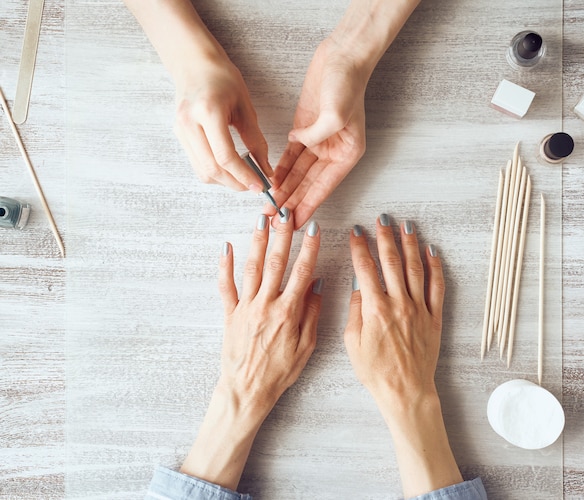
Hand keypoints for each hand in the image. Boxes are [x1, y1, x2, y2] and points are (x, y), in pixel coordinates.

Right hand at [174, 55, 271, 190]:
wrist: (195, 64)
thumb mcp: (245, 107)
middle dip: (235, 183)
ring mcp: (180, 131)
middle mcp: (189, 123)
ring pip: (203, 172)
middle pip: (212, 169)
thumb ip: (256, 140)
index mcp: (208, 112)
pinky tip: (229, 168)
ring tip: (243, 177)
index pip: (225, 156)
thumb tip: (265, 169)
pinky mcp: (179, 136)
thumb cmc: (222, 79)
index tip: (259, 185)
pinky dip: (215, 173)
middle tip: (253, 185)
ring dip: (225, 181)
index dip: (244, 176)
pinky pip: (197, 165)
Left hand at [181, 210, 321, 489]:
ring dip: (257, 242)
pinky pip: (226, 286)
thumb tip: (315, 286)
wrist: (247, 390)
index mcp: (288, 312)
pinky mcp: (230, 314)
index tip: (313, 228)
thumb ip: (312, 315)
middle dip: (282, 235)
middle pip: (276, 263)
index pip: (302, 272)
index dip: (309, 248)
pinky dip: (224, 266)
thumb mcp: (306, 347)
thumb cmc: (279, 373)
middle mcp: (266, 304)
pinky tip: (226, 247)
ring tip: (262, 220)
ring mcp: (246, 307)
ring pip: (252, 268)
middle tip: (285, 213)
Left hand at [268, 37, 367, 228]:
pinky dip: (281, 169)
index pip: (324, 187)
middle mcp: (333, 152)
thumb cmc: (347, 83)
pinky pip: (291, 156)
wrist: (342, 56)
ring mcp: (318, 142)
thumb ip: (316, 135)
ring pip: (298, 173)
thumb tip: (299, 145)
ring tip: (269, 207)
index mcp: (347, 154)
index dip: (308, 206)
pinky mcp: (304, 130)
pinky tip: (270, 182)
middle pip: (309, 185)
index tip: (295, 223)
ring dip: (284, 189)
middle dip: (292, 203)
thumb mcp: (336, 113)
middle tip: (276, 221)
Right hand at [344, 215, 461, 497]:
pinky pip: (437, 287)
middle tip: (382, 219)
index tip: (356, 231)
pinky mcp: (433, 317)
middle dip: (385, 237)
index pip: (365, 268)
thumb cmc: (375, 371)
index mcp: (375, 308)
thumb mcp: (352, 342)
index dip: (360, 246)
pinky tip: (432, 252)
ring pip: (415, 268)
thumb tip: (358, 286)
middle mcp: (398, 303)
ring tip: (406, 226)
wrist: (405, 391)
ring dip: (410, 244)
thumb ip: (355, 310)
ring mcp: (418, 308)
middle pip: (391, 261)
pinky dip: (435, 267)